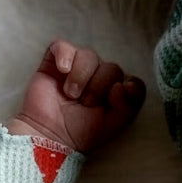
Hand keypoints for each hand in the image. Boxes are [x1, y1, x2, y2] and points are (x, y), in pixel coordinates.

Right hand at [10, 40, 146, 156]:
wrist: (50, 136)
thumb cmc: (81, 133)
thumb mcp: (112, 124)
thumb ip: (128, 106)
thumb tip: (124, 84)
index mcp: (115, 93)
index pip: (131, 81)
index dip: (127, 89)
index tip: (113, 101)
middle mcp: (99, 78)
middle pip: (111, 68)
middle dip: (99, 87)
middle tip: (85, 103)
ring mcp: (77, 68)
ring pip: (89, 55)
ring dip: (82, 76)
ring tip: (71, 95)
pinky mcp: (54, 62)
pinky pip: (63, 46)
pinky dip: (64, 55)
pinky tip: (62, 70)